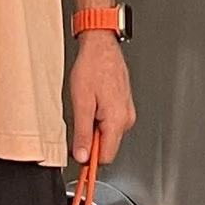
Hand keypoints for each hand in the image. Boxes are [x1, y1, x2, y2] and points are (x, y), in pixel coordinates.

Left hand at [69, 31, 137, 168]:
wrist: (102, 46)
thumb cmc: (92, 67)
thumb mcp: (81, 102)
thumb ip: (82, 132)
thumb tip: (81, 155)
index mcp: (117, 120)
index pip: (105, 156)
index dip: (89, 159)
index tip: (77, 158)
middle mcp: (126, 118)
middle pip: (107, 147)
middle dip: (91, 141)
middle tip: (79, 121)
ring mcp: (127, 112)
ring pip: (108, 135)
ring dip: (95, 128)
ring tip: (87, 107)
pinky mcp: (124, 106)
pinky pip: (112, 123)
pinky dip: (100, 119)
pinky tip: (93, 103)